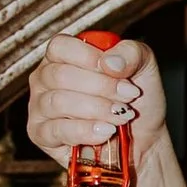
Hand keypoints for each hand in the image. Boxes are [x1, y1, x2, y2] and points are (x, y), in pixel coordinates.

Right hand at [25, 30, 167, 170]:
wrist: (146, 140)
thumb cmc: (137, 101)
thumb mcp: (143, 66)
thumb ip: (130, 53)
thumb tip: (109, 62)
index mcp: (63, 57)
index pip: (61, 46)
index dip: (89, 57)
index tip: (116, 71)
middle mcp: (46, 79)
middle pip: (60, 75)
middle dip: (100, 87)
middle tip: (126, 97)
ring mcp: (40, 107)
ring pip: (58, 102)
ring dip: (96, 109)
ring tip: (120, 115)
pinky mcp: (43, 135)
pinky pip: (57, 130)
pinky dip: (86, 131)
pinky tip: (106, 131)